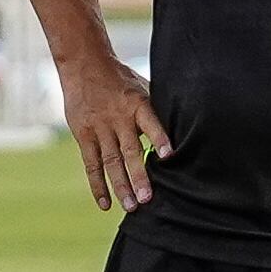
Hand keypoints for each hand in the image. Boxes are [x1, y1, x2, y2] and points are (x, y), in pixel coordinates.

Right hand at [62, 54, 168, 212]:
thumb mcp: (143, 87)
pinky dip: (98, 185)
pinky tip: (106, 204)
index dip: (159, 138)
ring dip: (121, 186)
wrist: (84, 64)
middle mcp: (118, 118)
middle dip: (139, 176)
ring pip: (110, 162)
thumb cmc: (121, 79)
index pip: (150, 122)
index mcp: (137, 104)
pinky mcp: (84, 135)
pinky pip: (91, 164)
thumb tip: (186, 126)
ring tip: (131, 207)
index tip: (169, 155)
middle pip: (129, 151)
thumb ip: (158, 109)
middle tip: (147, 199)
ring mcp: (99, 128)